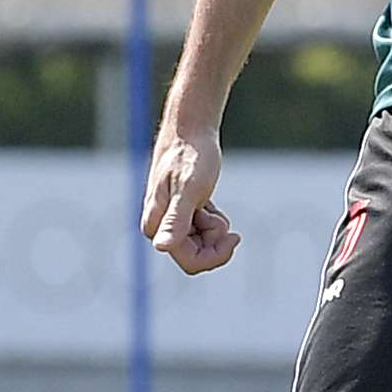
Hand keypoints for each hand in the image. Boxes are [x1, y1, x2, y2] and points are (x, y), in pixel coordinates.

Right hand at [141, 123, 238, 273]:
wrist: (190, 130)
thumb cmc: (191, 155)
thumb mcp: (189, 189)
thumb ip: (176, 220)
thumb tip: (161, 247)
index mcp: (157, 226)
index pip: (191, 261)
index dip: (216, 254)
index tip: (234, 235)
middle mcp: (159, 228)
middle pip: (197, 256)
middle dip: (215, 238)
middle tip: (218, 213)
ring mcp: (169, 221)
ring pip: (201, 243)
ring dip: (213, 227)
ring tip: (209, 202)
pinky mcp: (181, 214)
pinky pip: (202, 231)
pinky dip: (211, 220)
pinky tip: (208, 201)